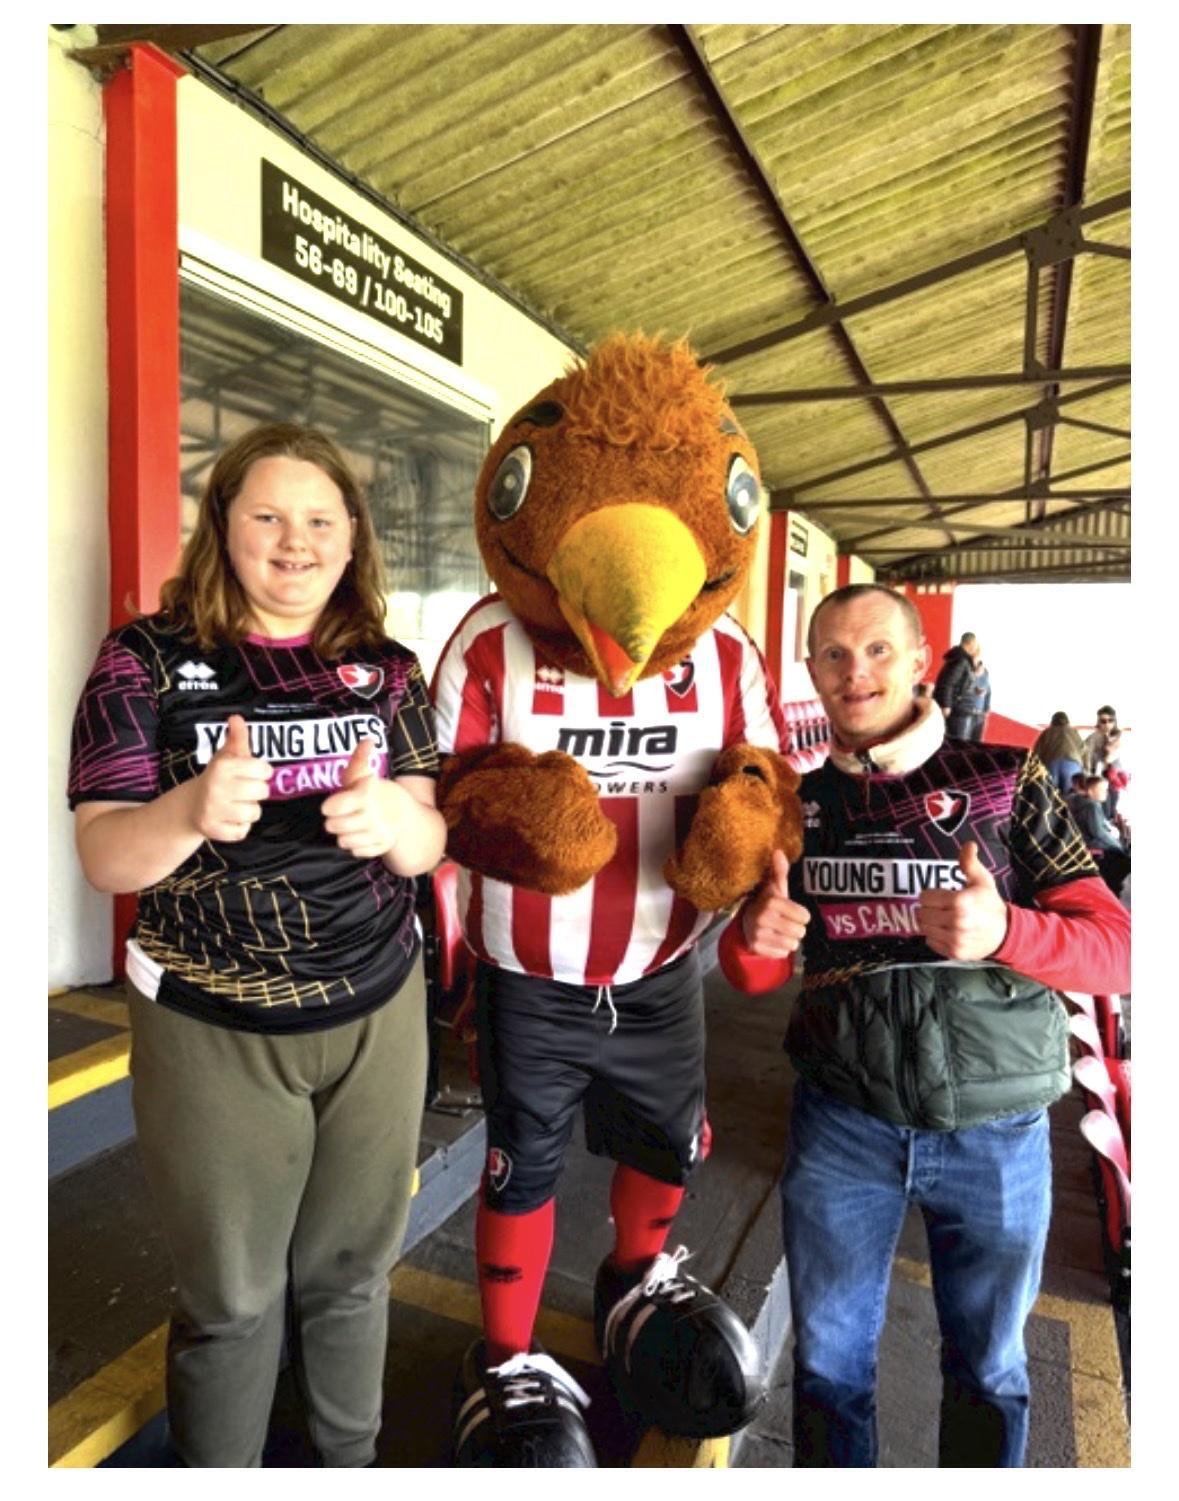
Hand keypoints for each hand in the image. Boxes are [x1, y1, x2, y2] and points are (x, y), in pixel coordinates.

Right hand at [191, 714, 271, 841]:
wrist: (191, 806)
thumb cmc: (217, 777)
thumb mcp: (226, 756)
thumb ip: (237, 737)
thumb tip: (236, 717)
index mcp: (222, 767)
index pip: (264, 770)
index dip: (261, 772)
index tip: (251, 773)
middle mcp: (216, 788)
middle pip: (262, 792)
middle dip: (256, 791)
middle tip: (242, 790)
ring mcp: (213, 810)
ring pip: (254, 813)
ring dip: (249, 810)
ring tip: (235, 804)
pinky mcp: (213, 830)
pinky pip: (243, 831)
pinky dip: (239, 827)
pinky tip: (229, 818)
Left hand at [321, 738, 402, 858]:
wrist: (405, 814)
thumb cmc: (374, 793)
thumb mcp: (363, 775)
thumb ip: (360, 759)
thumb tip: (368, 740)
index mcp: (365, 795)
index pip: (336, 806)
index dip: (330, 806)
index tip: (329, 806)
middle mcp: (372, 816)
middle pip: (334, 826)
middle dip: (333, 822)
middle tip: (340, 816)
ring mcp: (378, 832)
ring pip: (344, 841)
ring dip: (344, 835)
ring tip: (350, 826)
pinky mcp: (382, 846)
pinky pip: (358, 852)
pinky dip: (357, 846)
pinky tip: (361, 836)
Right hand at [740, 850, 810, 957]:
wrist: (746, 923)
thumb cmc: (768, 904)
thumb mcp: (775, 888)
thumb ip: (780, 871)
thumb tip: (779, 851)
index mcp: (771, 902)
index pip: (804, 916)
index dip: (801, 915)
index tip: (792, 912)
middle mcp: (763, 918)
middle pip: (800, 932)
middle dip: (795, 928)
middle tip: (785, 923)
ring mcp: (759, 934)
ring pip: (792, 944)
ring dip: (789, 939)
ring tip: (779, 931)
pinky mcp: (757, 948)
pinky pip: (782, 953)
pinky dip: (780, 949)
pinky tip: (772, 940)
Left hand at [915, 841, 1008, 959]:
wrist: (1004, 932)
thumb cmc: (989, 903)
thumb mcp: (982, 880)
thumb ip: (969, 862)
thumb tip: (969, 844)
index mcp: (960, 902)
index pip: (925, 897)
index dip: (931, 894)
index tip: (940, 895)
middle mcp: (956, 922)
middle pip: (922, 913)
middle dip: (928, 908)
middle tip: (940, 907)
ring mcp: (955, 939)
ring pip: (924, 928)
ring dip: (930, 922)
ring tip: (942, 918)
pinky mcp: (954, 952)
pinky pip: (930, 942)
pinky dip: (934, 936)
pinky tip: (946, 931)